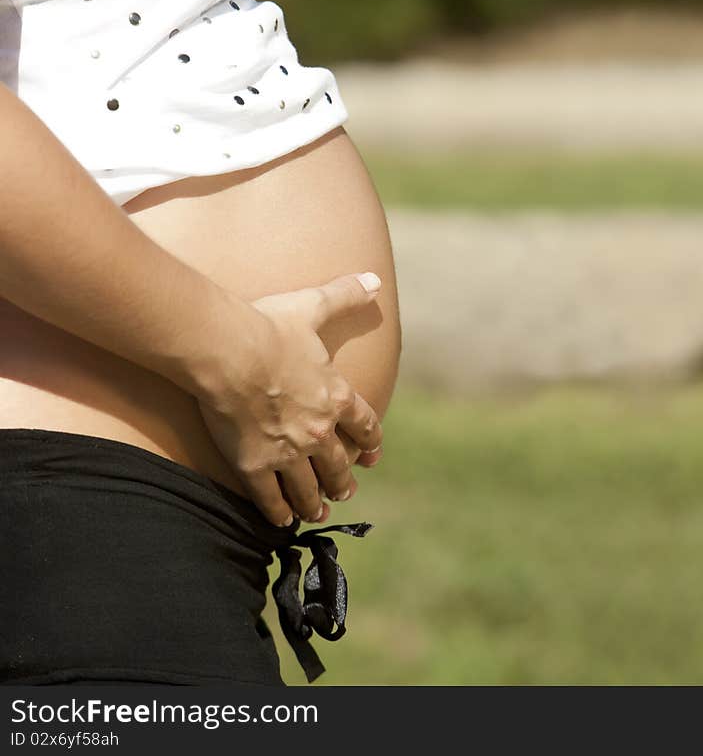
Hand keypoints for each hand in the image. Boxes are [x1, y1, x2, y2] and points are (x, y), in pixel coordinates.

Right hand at [193, 272, 383, 525]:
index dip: (371, 441)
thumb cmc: (270, 326)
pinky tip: (281, 521)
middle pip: (339, 464)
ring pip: (309, 487)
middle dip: (344, 480)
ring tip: (318, 511)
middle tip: (346, 490)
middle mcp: (318, 430)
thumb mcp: (314, 306)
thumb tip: (375, 279)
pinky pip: (271, 498)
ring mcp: (288, 452)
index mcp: (335, 395)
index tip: (373, 456)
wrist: (229, 352)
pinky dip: (278, 512)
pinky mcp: (255, 466)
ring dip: (316, 501)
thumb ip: (345, 295)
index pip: (363, 424)